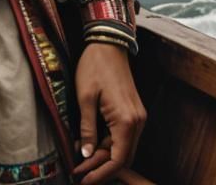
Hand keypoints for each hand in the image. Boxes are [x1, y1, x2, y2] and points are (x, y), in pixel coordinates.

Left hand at [72, 43, 146, 183]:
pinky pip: (122, 135)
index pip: (118, 160)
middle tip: (78, 172)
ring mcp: (137, 116)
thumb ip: (87, 129)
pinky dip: (108, 143)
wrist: (109, 44)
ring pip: (122, 147)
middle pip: (122, 156)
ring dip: (103, 156)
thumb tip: (86, 155)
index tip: (83, 180)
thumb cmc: (94, 67)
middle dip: (100, 167)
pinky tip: (90, 144)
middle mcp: (137, 121)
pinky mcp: (133, 111)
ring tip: (80, 160)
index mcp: (126, 120)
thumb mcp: (85, 98)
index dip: (101, 174)